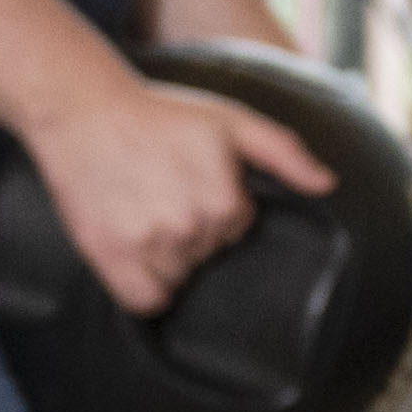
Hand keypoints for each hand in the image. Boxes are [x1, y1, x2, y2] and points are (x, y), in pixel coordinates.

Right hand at [28, 65, 324, 312]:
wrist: (83, 110)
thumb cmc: (161, 115)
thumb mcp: (231, 121)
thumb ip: (284, 152)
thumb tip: (327, 184)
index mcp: (224, 200)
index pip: (236, 230)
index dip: (217, 208)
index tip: (190, 182)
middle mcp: (189, 226)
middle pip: (206, 255)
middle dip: (192, 232)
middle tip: (162, 193)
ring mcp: (147, 244)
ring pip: (177, 278)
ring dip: (167, 259)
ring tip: (143, 216)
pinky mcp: (109, 255)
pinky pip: (144, 301)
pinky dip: (145, 290)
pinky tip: (136, 259)